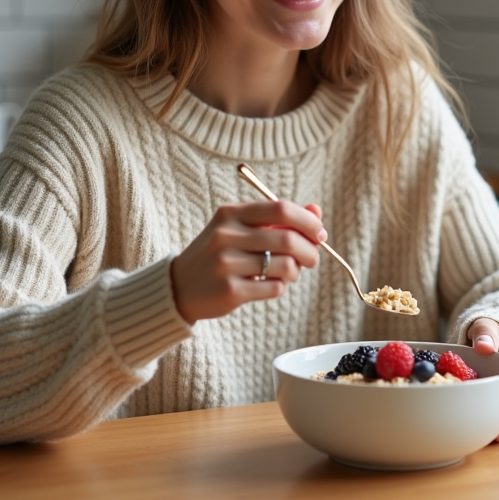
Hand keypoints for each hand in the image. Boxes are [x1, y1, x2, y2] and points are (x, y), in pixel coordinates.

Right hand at [170, 200, 324, 323]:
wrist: (179, 286)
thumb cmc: (219, 253)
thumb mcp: (241, 228)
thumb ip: (278, 219)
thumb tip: (316, 210)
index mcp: (231, 213)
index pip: (281, 209)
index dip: (308, 221)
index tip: (319, 233)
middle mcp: (226, 235)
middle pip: (288, 239)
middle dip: (310, 251)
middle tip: (312, 259)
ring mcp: (226, 264)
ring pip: (285, 265)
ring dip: (296, 271)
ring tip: (288, 273)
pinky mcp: (231, 291)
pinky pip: (275, 288)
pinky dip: (281, 287)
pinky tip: (270, 285)